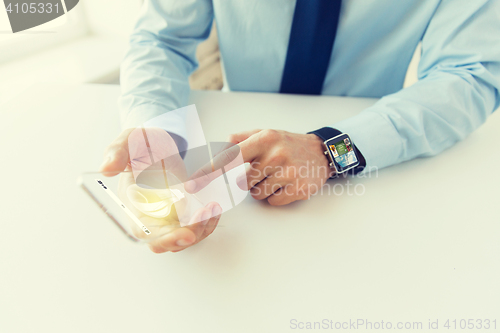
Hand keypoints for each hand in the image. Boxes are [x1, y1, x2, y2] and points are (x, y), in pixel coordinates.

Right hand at [100, 128, 221, 252]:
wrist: (159, 142)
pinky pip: (194, 228)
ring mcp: (166, 217)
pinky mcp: (181, 213)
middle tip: (205, 218)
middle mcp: (148, 216)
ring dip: (201, 229)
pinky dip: (206, 223)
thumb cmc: (142, 143)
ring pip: (183, 238)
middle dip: (186, 237)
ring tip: (212, 208)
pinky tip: (214, 209)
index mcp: (132, 203)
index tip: (185, 234)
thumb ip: (118, 153)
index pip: (144, 231)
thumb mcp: (128, 140)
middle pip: (165, 242)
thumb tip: (106, 168)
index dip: (163, 237)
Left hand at [186, 129, 332, 205]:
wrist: (320, 153)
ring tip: (276, 176)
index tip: (192, 185)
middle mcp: (276, 154)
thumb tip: (218, 147)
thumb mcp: (265, 133)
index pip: (230, 157)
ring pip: (256, 194)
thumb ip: (240, 139)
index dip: (209, 172)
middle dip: (248, 180)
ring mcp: (288, 172)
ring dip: (261, 189)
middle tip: (264, 170)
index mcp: (264, 138)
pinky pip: (272, 201)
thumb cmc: (287, 144)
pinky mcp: (298, 189)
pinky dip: (275, 196)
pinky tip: (285, 184)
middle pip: (242, 182)